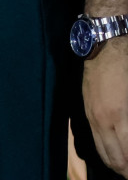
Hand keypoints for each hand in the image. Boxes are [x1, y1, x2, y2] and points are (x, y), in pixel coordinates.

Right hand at [90, 37, 127, 172]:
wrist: (104, 43)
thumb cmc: (127, 66)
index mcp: (117, 117)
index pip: (125, 155)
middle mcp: (101, 120)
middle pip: (112, 158)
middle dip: (124, 170)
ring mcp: (91, 114)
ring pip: (101, 149)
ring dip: (115, 162)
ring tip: (126, 167)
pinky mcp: (86, 108)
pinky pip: (95, 137)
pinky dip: (106, 149)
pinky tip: (115, 149)